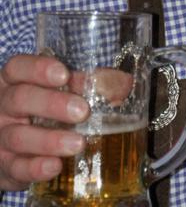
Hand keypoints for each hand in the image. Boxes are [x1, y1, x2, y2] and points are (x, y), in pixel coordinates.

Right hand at [0, 54, 88, 190]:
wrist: (14, 146)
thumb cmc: (43, 109)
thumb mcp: (60, 90)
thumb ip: (91, 83)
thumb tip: (124, 84)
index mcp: (15, 81)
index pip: (18, 67)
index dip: (38, 69)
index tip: (63, 74)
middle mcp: (3, 107)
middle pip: (20, 99)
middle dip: (52, 104)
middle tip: (82, 111)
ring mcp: (0, 137)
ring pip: (18, 136)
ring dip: (50, 140)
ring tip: (78, 142)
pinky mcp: (4, 166)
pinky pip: (15, 167)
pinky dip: (35, 168)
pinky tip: (55, 166)